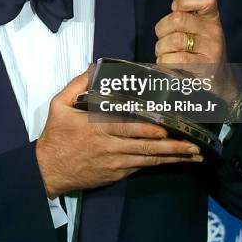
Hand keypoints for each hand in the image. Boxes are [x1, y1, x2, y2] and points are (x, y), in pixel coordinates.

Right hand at [36, 71, 202, 198]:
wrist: (47, 170)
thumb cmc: (55, 136)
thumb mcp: (58, 104)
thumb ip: (76, 85)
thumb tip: (94, 68)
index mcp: (97, 127)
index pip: (128, 128)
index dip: (149, 129)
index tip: (168, 126)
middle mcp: (110, 146)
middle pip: (145, 146)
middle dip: (172, 146)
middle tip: (194, 143)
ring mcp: (115, 162)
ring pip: (148, 159)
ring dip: (172, 157)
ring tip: (194, 154)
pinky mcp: (116, 174)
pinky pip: (141, 167)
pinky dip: (159, 164)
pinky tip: (174, 161)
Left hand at [154, 0, 237, 103]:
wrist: (216, 80)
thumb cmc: (199, 50)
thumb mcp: (197, 29)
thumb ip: (186, 15)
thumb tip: (174, 4)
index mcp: (211, 18)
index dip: (185, 0)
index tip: (175, 8)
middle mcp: (214, 31)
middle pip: (178, 19)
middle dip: (162, 28)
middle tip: (163, 37)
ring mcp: (211, 49)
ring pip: (174, 40)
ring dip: (161, 48)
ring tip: (164, 52)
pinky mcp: (205, 66)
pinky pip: (177, 59)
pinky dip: (165, 61)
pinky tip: (167, 62)